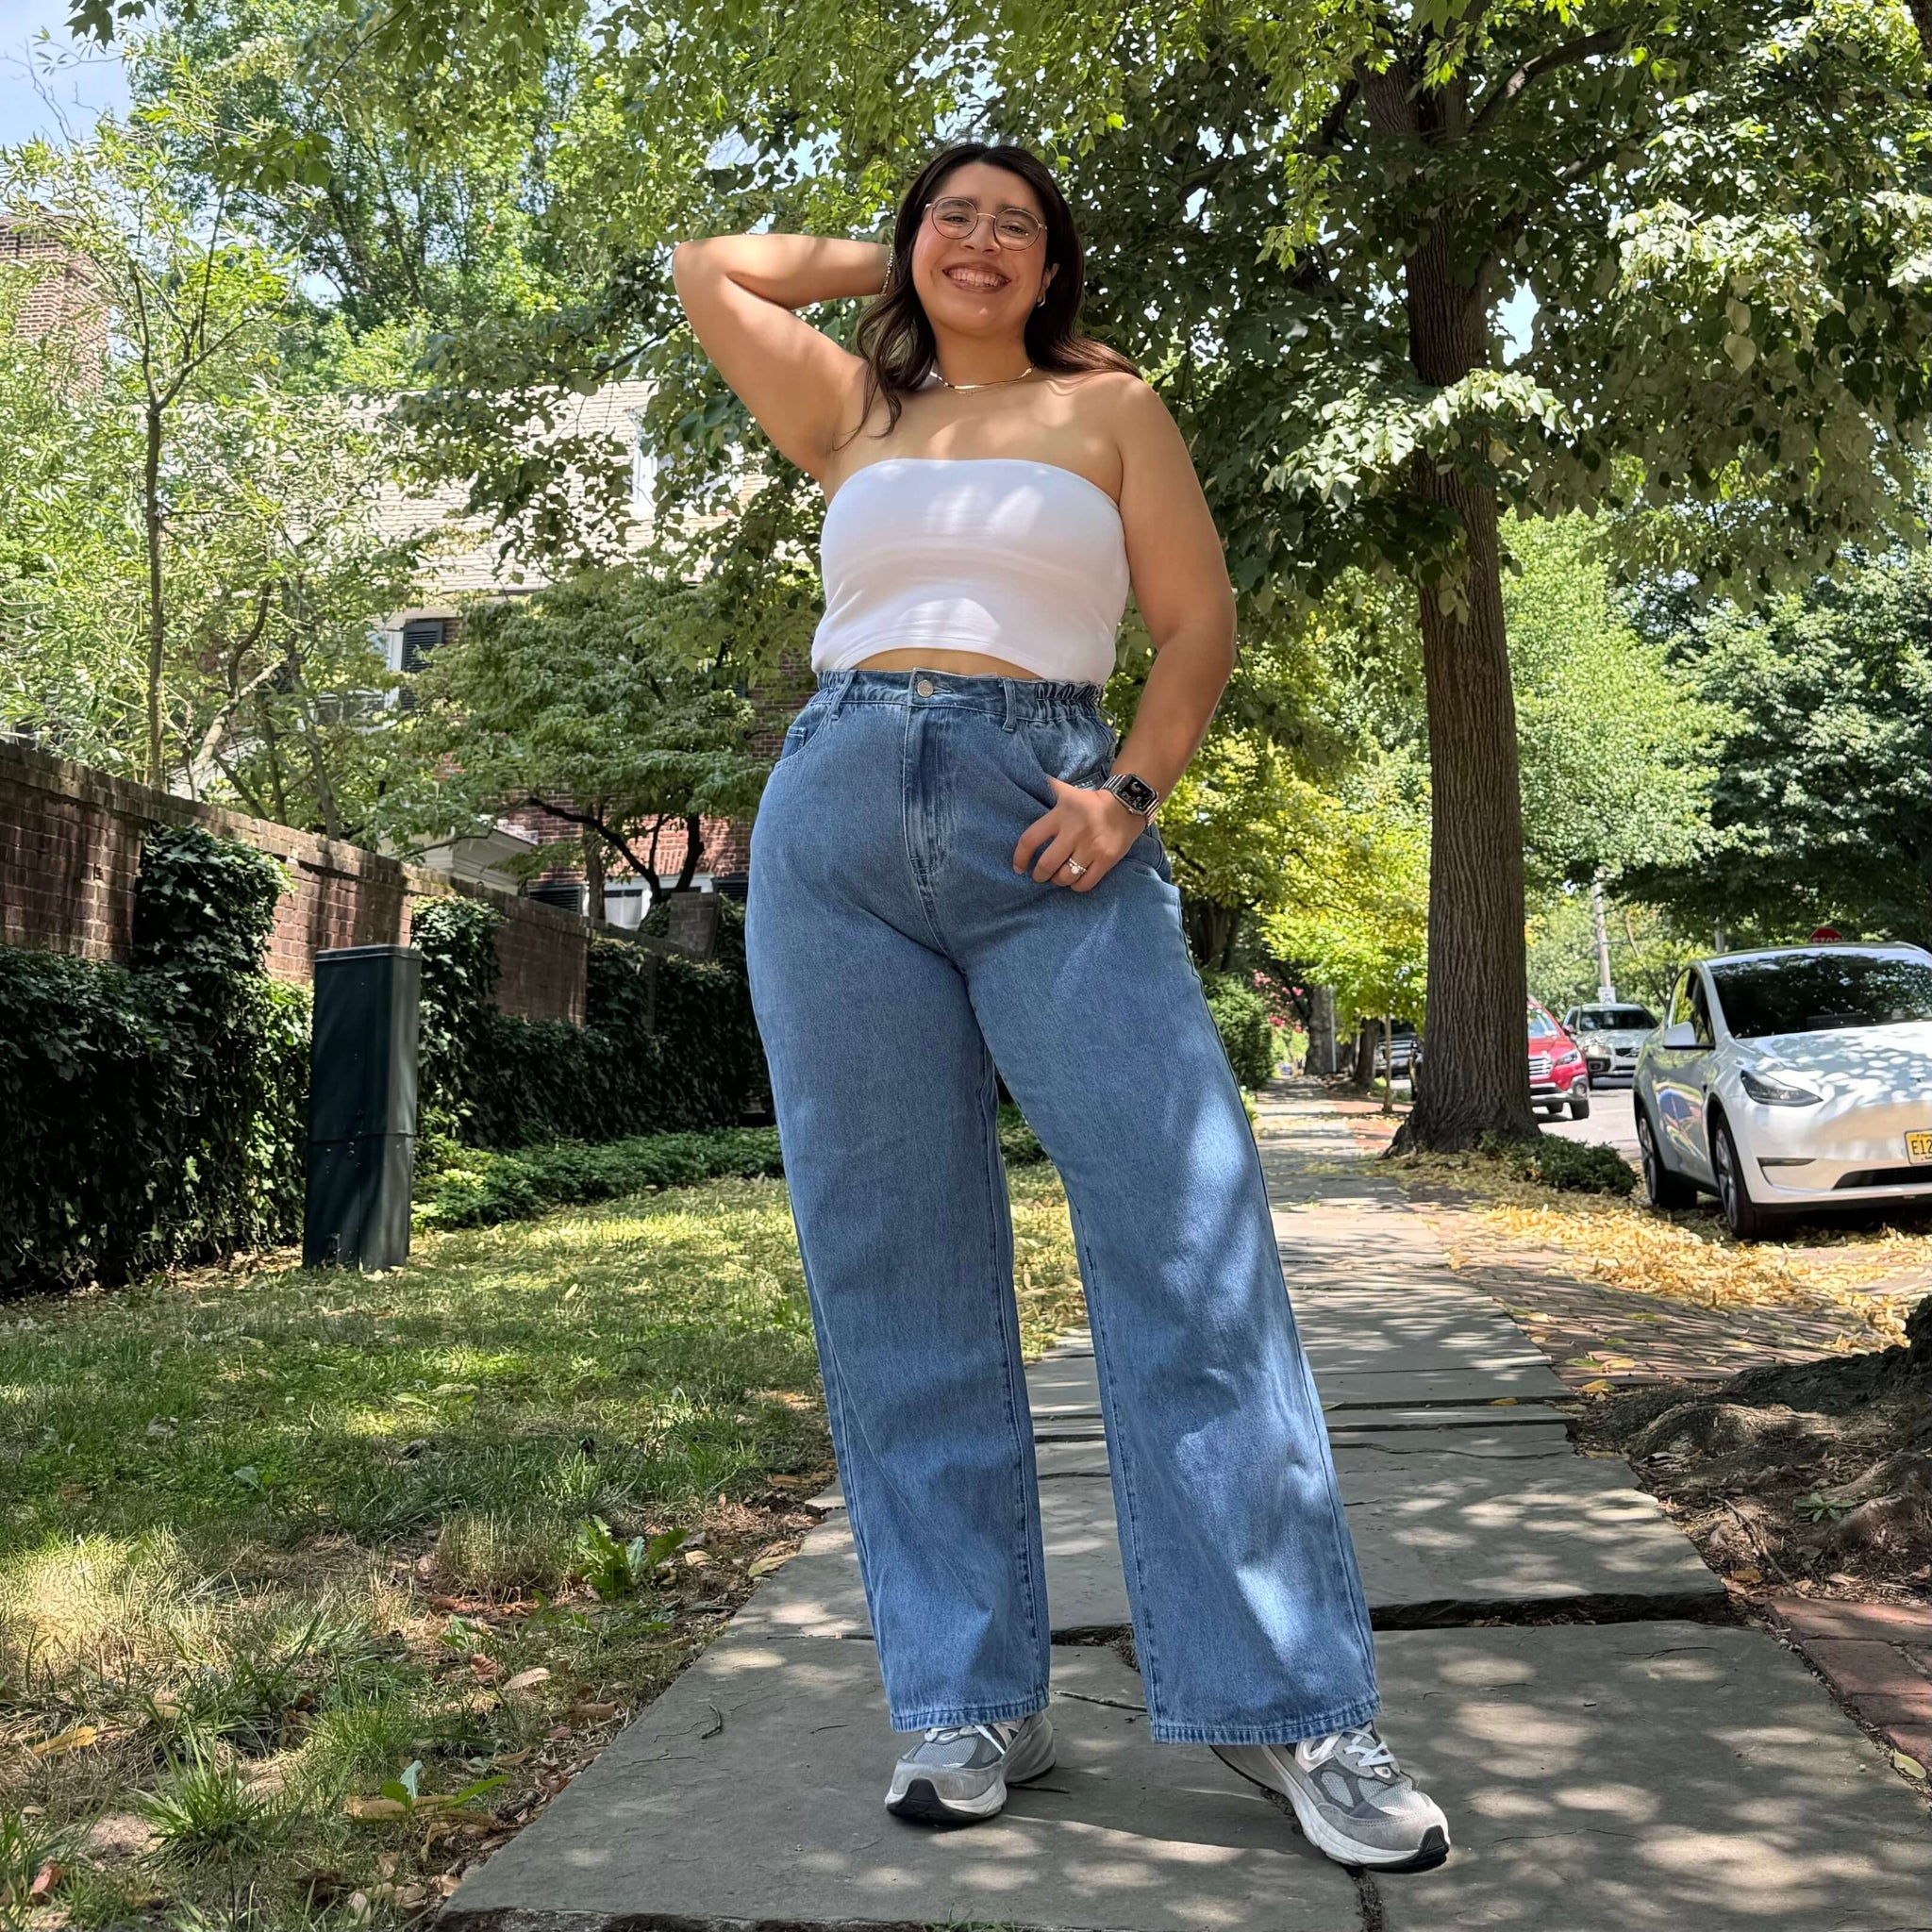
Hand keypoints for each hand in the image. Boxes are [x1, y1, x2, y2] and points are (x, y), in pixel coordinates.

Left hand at [1012, 779, 1146, 891]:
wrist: (1126, 806)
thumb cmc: (1090, 803)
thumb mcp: (1067, 791)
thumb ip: (1047, 787)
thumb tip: (1027, 778)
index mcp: (1060, 814)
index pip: (1030, 840)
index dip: (1020, 857)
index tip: (1018, 867)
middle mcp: (1075, 831)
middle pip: (1047, 865)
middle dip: (1039, 875)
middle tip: (1039, 876)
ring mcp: (1092, 847)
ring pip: (1065, 877)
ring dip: (1057, 881)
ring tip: (1057, 877)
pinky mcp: (1106, 859)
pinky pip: (1085, 884)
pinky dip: (1075, 886)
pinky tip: (1074, 880)